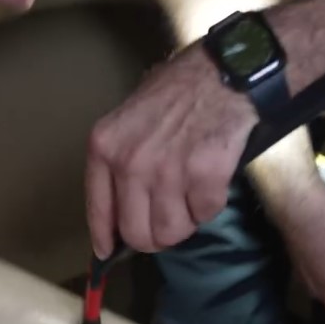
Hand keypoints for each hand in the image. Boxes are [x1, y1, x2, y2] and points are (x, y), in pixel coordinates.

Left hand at [86, 43, 257, 257]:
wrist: (225, 71)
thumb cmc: (179, 91)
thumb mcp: (131, 118)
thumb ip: (120, 161)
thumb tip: (121, 213)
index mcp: (105, 146)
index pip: (99, 211)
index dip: (106, 238)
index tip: (110, 252)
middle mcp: (130, 162)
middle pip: (137, 233)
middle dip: (154, 237)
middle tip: (169, 224)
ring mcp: (166, 170)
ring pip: (171, 232)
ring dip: (185, 223)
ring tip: (191, 198)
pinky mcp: (203, 175)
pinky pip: (204, 214)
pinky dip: (210, 206)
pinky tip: (212, 182)